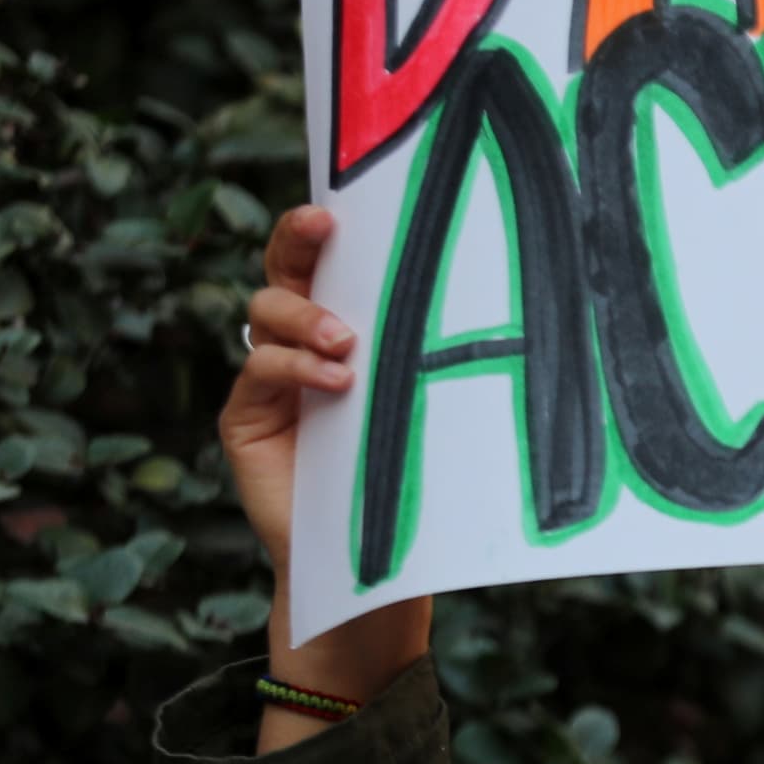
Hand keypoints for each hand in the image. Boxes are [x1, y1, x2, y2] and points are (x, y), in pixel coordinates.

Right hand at [225, 206, 428, 740]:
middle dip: (296, 239)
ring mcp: (266, 378)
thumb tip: (519, 289)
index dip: (321, 223)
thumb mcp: (426, 397)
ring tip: (346, 344)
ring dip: (304, 318)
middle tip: (324, 228)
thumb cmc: (414, 472)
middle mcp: (297, 342)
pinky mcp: (244, 418)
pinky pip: (257, 370)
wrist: (374, 559)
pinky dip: (294, 368)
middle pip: (281, 268)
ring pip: (263, 313)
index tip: (343, 203)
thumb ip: (431, 349)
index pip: (325, 259)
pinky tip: (334, 381)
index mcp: (343, 324)